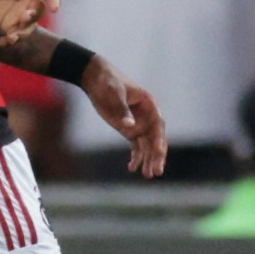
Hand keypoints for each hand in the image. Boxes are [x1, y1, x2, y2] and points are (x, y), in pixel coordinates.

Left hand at [0, 0, 55, 43]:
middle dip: (34, 17)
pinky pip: (14, 35)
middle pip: (39, 11)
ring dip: (23, 33)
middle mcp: (27, 0)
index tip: (55, 8)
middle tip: (23, 18)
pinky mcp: (7, 24)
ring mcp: (18, 13)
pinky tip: (2, 42)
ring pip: (28, 27)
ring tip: (11, 36)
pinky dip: (11, 41)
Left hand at [81, 56, 166, 177]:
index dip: (159, 139)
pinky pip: (136, 146)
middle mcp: (147, 116)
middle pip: (155, 138)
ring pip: (146, 145)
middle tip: (156, 172)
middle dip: (156, 156)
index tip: (159, 152)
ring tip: (147, 175)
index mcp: (149, 104)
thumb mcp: (114, 94)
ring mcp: (139, 123)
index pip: (158, 124)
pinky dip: (135, 157)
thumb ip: (122, 110)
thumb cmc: (108, 82)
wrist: (95, 78)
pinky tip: (132, 168)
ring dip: (147, 160)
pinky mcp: (128, 129)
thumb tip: (129, 127)